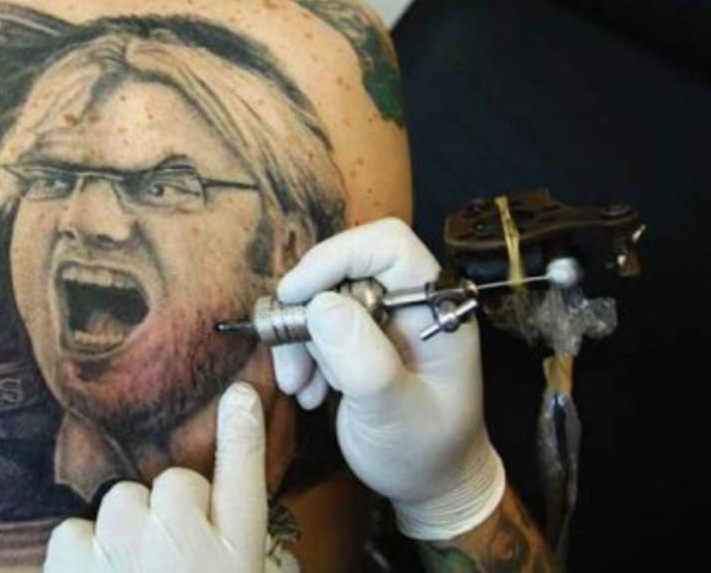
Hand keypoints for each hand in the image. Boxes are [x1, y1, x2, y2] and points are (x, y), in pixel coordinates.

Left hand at [43, 383, 267, 572]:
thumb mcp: (236, 566)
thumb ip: (234, 514)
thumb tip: (230, 434)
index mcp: (230, 554)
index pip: (242, 478)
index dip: (242, 432)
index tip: (240, 394)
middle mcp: (178, 544)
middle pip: (171, 485)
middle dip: (169, 512)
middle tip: (173, 561)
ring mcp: (121, 550)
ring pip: (120, 503)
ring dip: (124, 532)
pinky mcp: (70, 562)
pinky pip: (75, 529)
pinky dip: (82, 553)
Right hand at [272, 218, 504, 540]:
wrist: (430, 484)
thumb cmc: (426, 451)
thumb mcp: (395, 413)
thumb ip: (363, 359)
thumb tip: (321, 304)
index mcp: (436, 307)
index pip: (387, 244)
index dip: (337, 257)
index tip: (296, 296)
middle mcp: (408, 301)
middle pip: (341, 269)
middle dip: (308, 315)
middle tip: (293, 366)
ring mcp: (381, 318)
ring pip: (320, 297)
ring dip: (298, 341)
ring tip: (302, 389)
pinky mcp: (357, 336)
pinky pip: (313, 323)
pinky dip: (301, 354)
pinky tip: (309, 392)